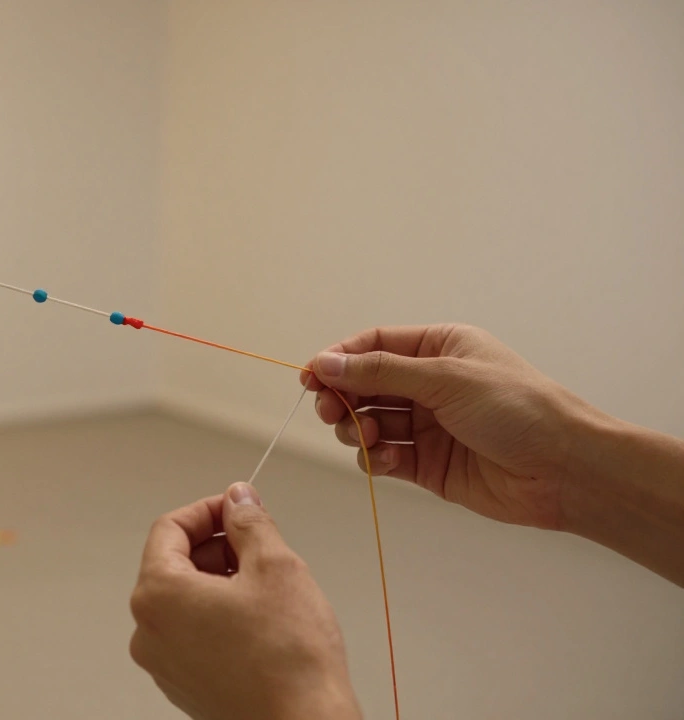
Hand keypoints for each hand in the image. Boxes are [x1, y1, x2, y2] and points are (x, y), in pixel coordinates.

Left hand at [129, 483, 361, 719]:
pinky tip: (260, 621)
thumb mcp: (276, 566)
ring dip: (220, 581)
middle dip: (216, 547)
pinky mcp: (185, 686)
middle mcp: (149, 632)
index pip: (168, 529)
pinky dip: (219, 616)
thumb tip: (239, 500)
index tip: (237, 508)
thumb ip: (250, 522)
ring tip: (267, 586)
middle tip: (259, 544)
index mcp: (158, 596)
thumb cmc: (289, 659)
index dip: (207, 511)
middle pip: (173, 564)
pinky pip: (193, 635)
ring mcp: (164, 664)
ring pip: (185, 601)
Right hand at [300, 324, 601, 529]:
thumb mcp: (445, 378)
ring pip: (370, 422)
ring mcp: (428, 425)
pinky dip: (375, 459)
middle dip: (343, 397)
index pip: (374, 345)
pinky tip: (383, 460)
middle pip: (365, 384)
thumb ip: (381, 371)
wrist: (565, 470)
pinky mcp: (427, 464)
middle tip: (331, 412)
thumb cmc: (519, 409)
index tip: (311, 377)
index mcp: (439, 348)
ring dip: (358, 430)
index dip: (339, 359)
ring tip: (366, 438)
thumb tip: (326, 361)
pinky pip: (385, 457)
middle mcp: (430, 383)